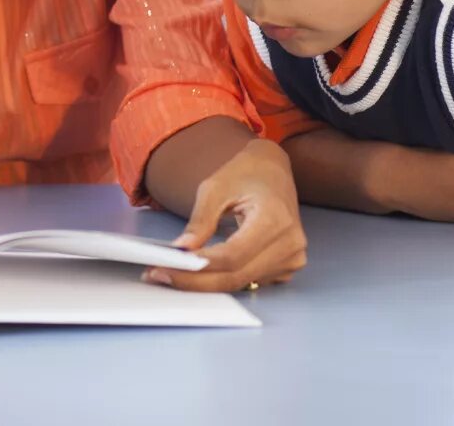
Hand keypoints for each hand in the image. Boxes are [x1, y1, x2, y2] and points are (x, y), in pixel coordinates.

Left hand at [150, 139, 306, 292]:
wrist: (272, 170)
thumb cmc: (246, 173)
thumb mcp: (215, 188)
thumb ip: (200, 221)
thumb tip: (183, 249)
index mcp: (275, 220)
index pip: (233, 256)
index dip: (199, 266)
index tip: (168, 266)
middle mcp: (290, 244)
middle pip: (236, 276)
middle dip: (196, 281)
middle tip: (161, 276)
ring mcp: (292, 258)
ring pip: (241, 283)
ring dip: (206, 283)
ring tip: (174, 274)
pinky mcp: (286, 266)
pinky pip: (250, 280)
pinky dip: (222, 278)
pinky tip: (200, 273)